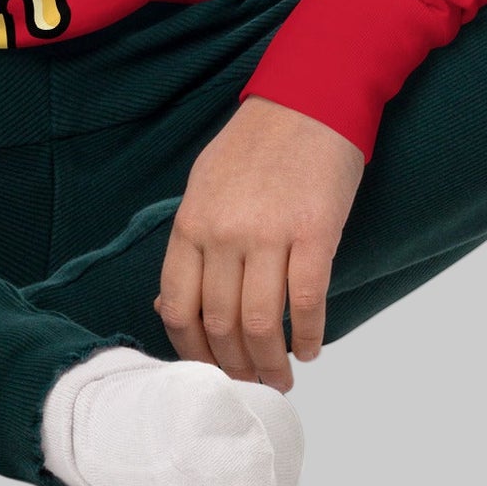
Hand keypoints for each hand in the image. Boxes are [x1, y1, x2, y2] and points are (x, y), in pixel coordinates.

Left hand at [152, 95, 364, 391]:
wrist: (308, 101)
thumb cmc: (256, 146)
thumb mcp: (205, 186)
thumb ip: (191, 244)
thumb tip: (172, 306)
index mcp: (191, 223)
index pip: (177, 306)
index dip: (190, 350)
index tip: (206, 370)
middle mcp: (223, 233)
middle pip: (220, 323)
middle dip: (233, 366)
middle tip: (249, 384)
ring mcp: (268, 234)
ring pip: (261, 322)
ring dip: (270, 362)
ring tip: (280, 377)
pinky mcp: (314, 234)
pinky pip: (307, 302)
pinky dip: (308, 335)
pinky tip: (309, 347)